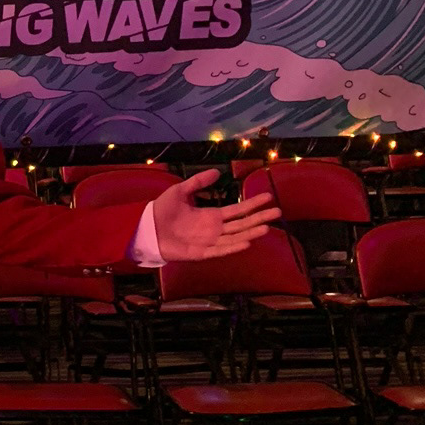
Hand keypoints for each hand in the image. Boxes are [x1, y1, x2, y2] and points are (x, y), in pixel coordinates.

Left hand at [151, 169, 282, 260]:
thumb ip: (198, 182)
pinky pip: (219, 251)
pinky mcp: (200, 253)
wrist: (146, 228)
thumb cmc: (163, 210)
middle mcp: (214, 230)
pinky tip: (246, 242)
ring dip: (251, 233)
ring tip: (267, 228)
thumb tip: (217, 172)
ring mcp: (208, 242)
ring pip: (235, 238)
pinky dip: (233, 247)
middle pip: (242, 224)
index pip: (237, 210)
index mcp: (211, 216)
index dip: (252, 204)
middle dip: (259, 218)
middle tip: (278, 212)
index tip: (268, 197)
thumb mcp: (181, 191)